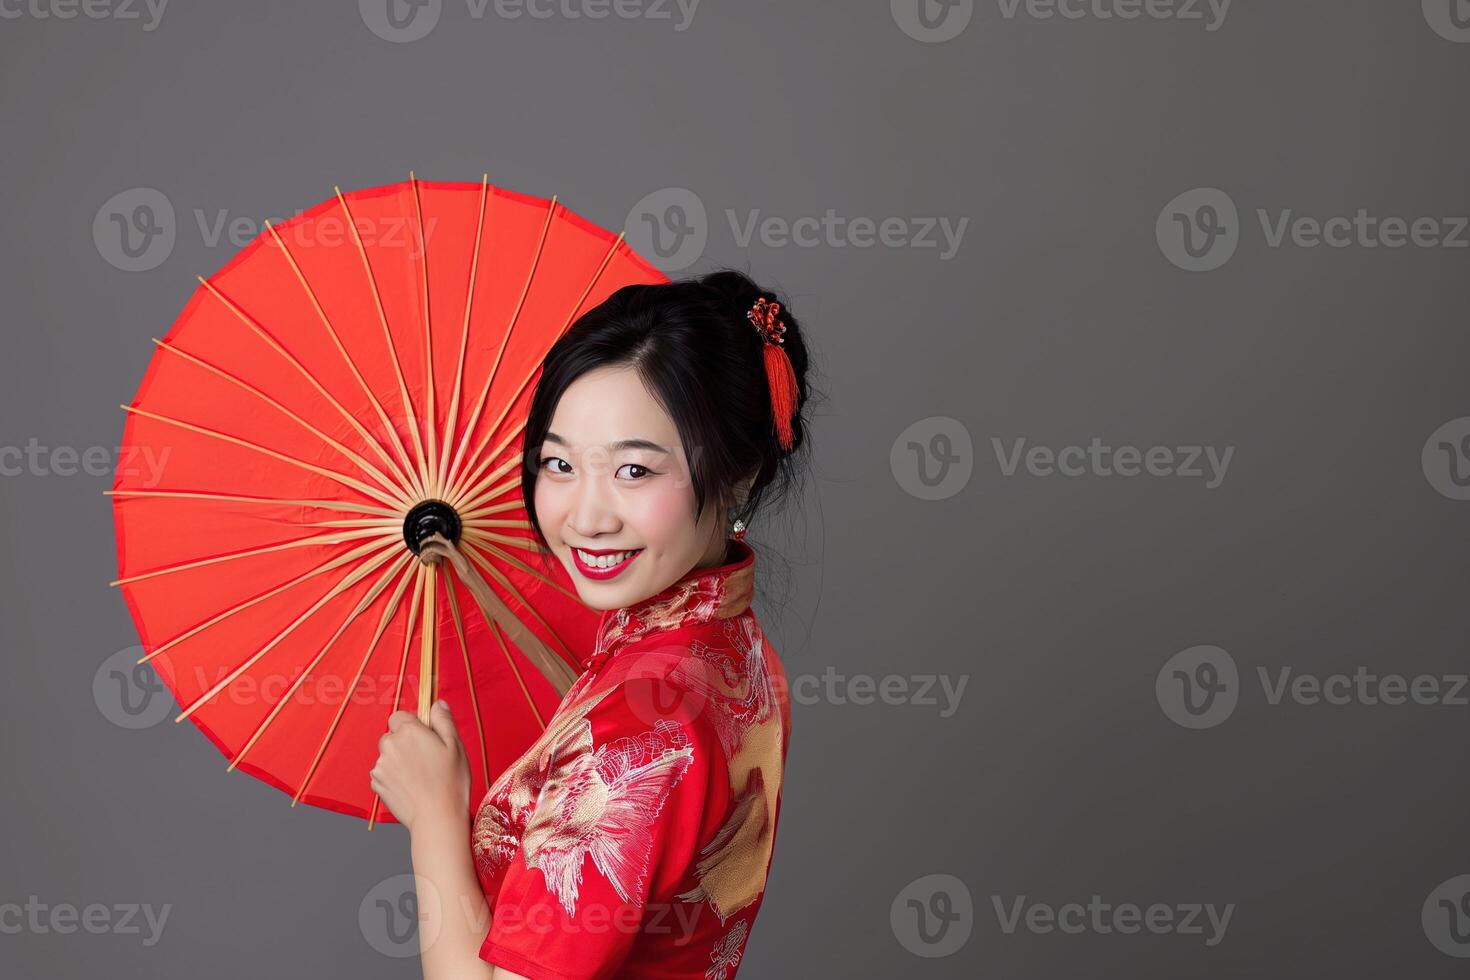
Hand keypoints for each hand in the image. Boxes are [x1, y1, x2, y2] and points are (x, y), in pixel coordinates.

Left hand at [369, 700, 470, 832]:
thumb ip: (443, 719)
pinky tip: (410, 786)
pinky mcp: (376, 784)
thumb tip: (437, 703)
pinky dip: (393, 776)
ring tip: (420, 776)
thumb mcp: (455, 745)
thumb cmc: (450, 781)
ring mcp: (380, 766)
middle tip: (426, 758)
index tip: (426, 738)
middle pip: (392, 735)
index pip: (400, 715)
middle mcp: (390, 745)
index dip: (413, 725)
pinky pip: (383, 772)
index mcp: (409, 732)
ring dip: (399, 760)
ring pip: (388, 755)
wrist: (437, 817)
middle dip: (405, 742)